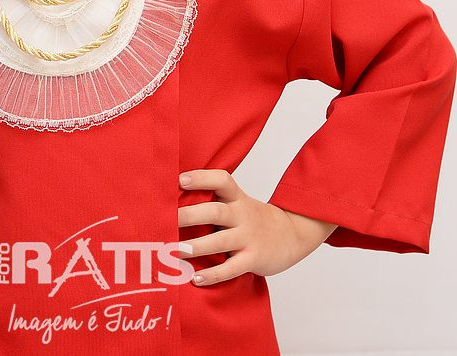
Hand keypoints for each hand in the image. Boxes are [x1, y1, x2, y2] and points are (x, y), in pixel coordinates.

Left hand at [177, 169, 336, 285]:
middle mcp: (242, 215)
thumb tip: (171, 202)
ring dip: (194, 248)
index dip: (201, 178)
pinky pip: (231, 268)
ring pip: (219, 241)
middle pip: (215, 212)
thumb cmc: (253, 219)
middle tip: (164, 221)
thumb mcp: (238, 203)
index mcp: (237, 198)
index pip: (221, 180)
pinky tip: (196, 279)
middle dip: (188, 216)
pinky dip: (213, 275)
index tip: (179, 179)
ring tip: (173, 253)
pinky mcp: (253, 259)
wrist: (292, 234)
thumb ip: (214, 201)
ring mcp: (249, 237)